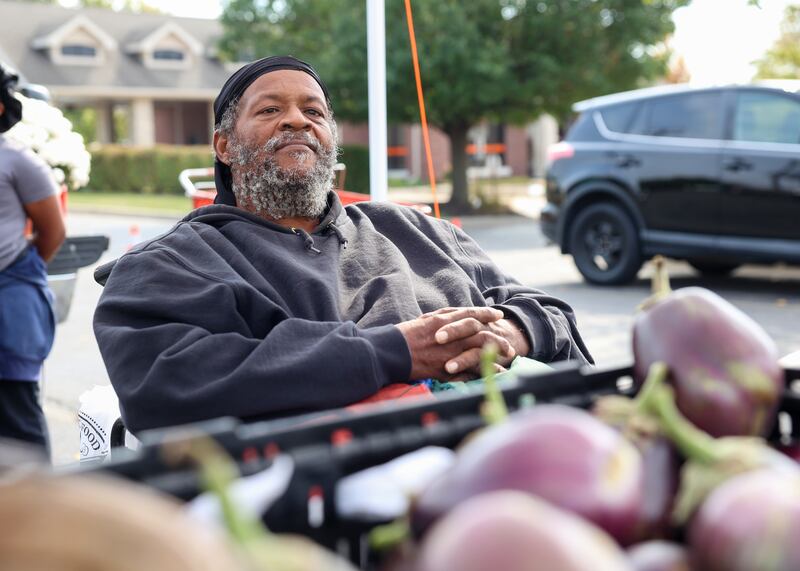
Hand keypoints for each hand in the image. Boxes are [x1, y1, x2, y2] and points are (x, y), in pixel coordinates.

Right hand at [395, 307, 514, 380]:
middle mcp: (449, 335)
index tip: (498, 314)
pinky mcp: (445, 369)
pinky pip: (470, 371)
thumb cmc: (404, 336)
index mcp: (443, 320)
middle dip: (498, 338)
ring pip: (479, 352)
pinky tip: (495, 374)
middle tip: (508, 344)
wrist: (389, 353)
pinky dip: (484, 372)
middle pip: (481, 334)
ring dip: (496, 355)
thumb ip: (442, 318)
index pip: (470, 314)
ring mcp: (448, 352)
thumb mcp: (424, 320)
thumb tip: (456, 316)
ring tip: (508, 358)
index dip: (486, 313)